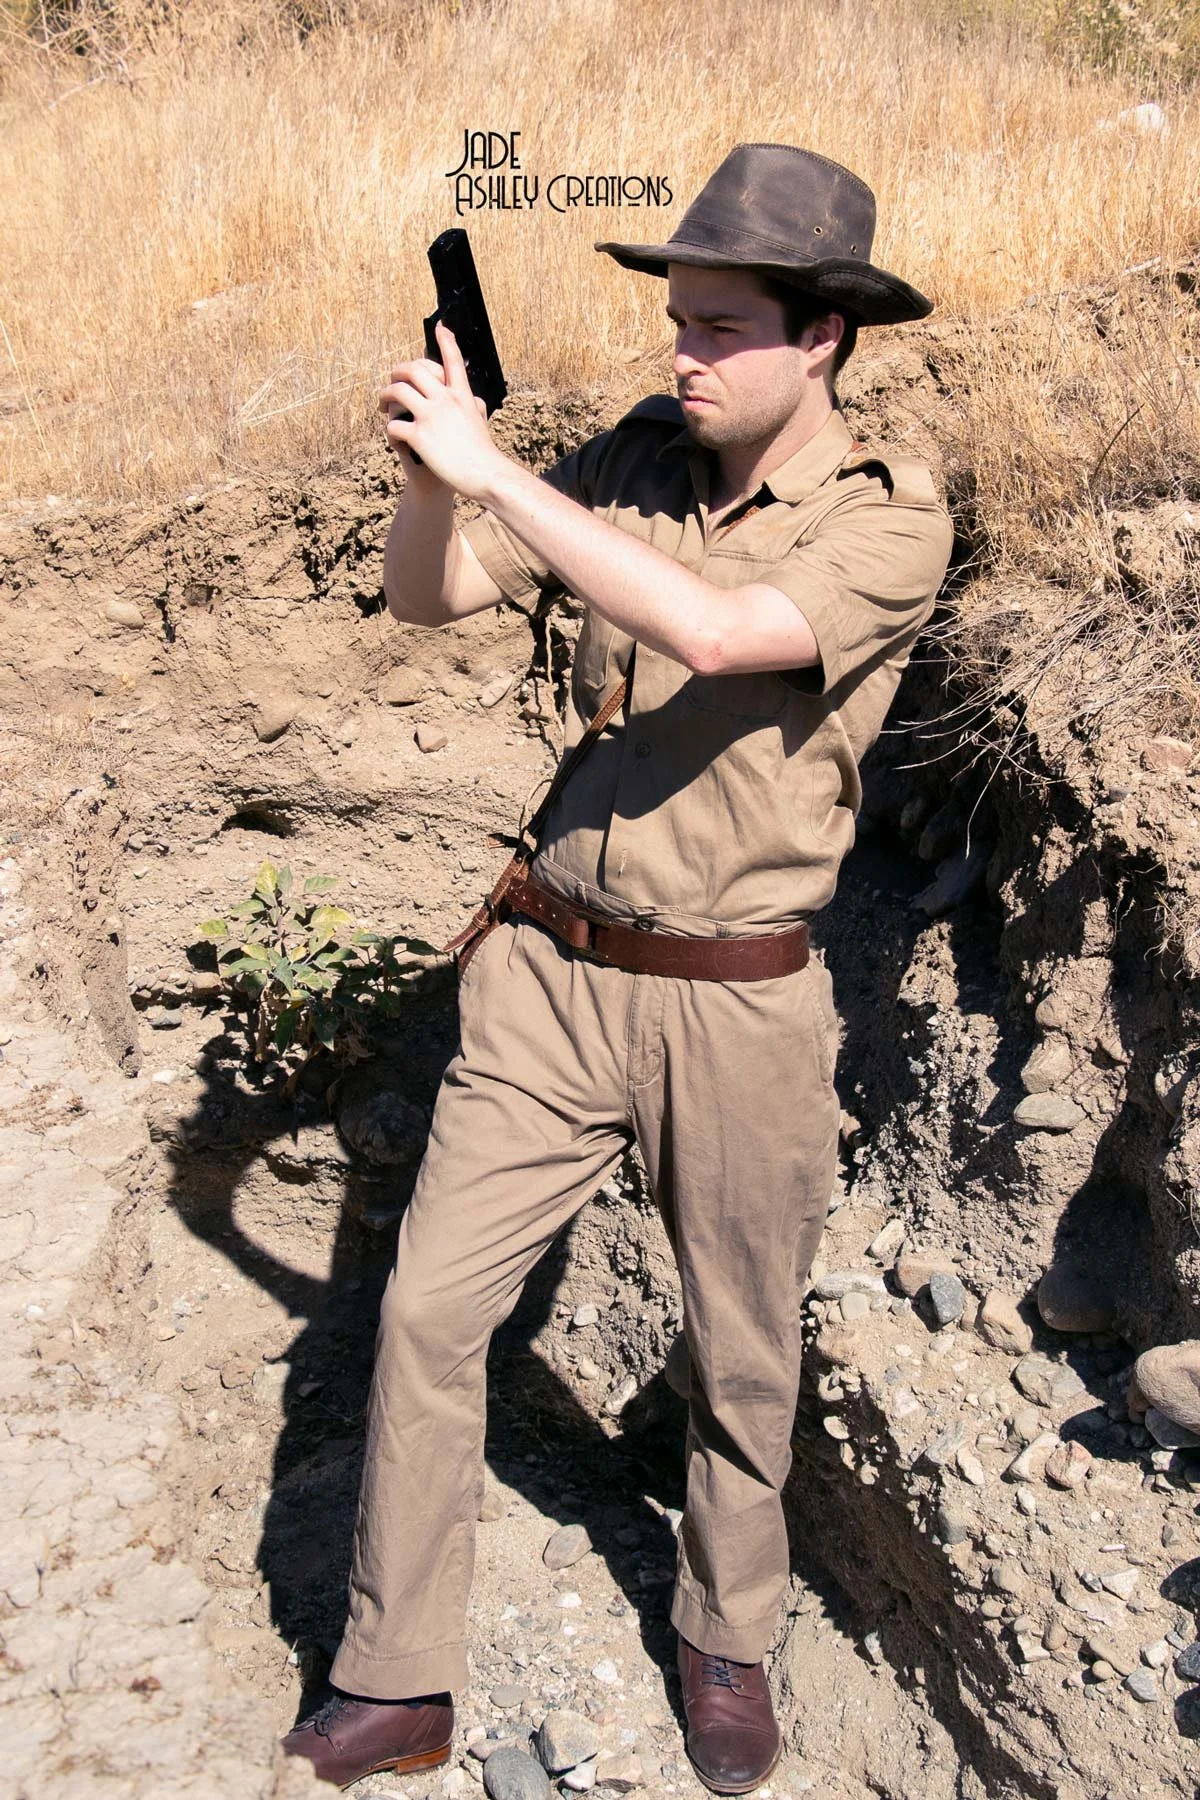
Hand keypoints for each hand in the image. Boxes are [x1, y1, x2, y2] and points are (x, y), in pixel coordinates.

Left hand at [378, 321, 499, 497]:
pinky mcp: (419, 436)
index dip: (446, 341)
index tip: (440, 328)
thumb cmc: (484, 454)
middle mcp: (446, 400)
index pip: (452, 360)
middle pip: (414, 370)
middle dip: (398, 371)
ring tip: (382, 405)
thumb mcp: (481, 422)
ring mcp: (431, 416)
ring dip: (385, 396)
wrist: (486, 474)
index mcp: (462, 395)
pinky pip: (393, 424)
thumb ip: (473, 407)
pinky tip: (393, 438)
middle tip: (392, 380)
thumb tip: (474, 400)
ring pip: (397, 392)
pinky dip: (389, 430)